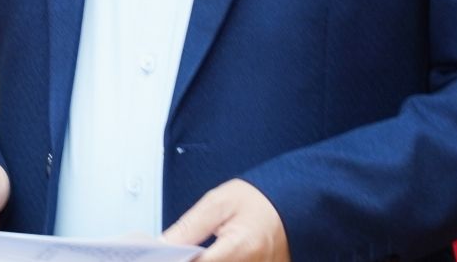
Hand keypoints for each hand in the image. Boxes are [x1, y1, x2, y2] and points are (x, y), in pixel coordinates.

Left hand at [163, 179, 289, 261]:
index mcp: (240, 247)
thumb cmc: (259, 200)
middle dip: (192, 260)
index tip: (164, 255)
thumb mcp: (218, 203)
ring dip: (204, 261)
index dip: (178, 260)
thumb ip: (189, 227)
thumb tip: (163, 243)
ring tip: (198, 251)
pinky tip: (210, 255)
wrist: (293, 204)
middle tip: (181, 250)